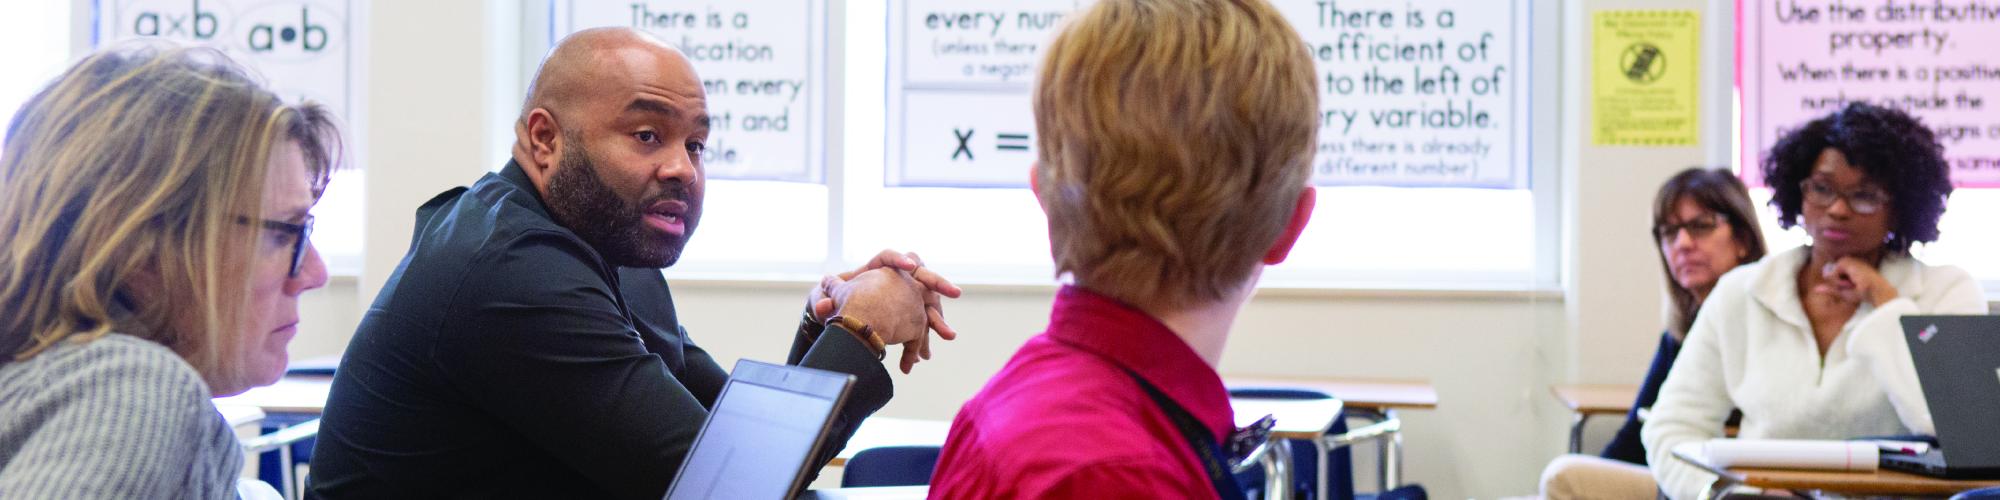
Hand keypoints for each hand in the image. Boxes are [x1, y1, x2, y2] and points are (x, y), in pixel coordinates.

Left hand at [806, 249, 962, 359]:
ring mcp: (905, 297)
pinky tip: (922, 356)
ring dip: (937, 320)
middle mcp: (895, 279)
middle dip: (939, 284)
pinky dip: (923, 340)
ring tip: (947, 335)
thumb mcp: (826, 299)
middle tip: (955, 292)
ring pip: (927, 304)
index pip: (888, 257)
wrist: (841, 317)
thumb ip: (825, 300)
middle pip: (921, 276)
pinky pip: (921, 326)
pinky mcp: (907, 316)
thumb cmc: (833, 300)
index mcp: (875, 268)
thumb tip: (822, 307)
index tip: (909, 266)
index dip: (899, 259)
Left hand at [1812, 256, 1898, 305]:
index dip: (1838, 284)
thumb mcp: (1844, 293)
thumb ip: (1830, 289)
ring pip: (1830, 273)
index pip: (1832, 275)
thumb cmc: (1864, 294)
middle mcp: (1849, 261)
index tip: (1852, 286)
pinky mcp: (1846, 261)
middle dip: (1837, 283)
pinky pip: (1832, 274)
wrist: (1876, 291)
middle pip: (1829, 274)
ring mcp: (1848, 259)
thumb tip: (1815, 289)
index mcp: (1850, 267)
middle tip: (1852, 286)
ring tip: (1852, 284)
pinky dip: (1839, 281)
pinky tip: (1851, 281)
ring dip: (1838, 282)